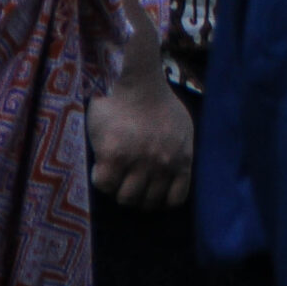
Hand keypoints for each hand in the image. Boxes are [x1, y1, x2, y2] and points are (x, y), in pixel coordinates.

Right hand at [87, 69, 193, 208]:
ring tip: (116, 175)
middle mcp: (162, 164)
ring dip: (118, 190)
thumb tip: (171, 177)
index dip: (159, 200)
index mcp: (181, 159)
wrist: (138, 82)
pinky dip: (102, 180)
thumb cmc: (159, 104)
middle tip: (128, 182)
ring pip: (125, 197)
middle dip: (137, 196)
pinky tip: (103, 167)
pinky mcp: (114, 155)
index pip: (174, 200)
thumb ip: (179, 155)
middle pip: (146, 202)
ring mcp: (138, 161)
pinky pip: (104, 184)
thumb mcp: (183, 131)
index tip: (149, 192)